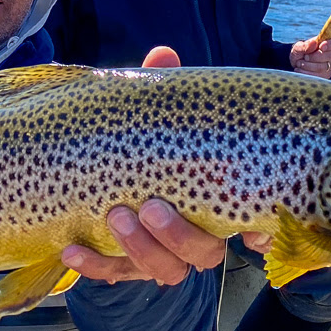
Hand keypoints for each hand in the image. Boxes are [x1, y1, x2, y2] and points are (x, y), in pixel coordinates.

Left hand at [59, 46, 269, 284]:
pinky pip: (112, 275)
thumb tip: (163, 55)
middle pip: (203, 254)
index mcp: (211, 201)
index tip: (253, 234)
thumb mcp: (151, 119)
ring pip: (165, 270)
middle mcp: (192, 237)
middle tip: (151, 205)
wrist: (99, 176)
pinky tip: (71, 248)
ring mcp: (158, 256)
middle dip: (178, 235)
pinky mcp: (122, 267)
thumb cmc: (142, 144)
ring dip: (141, 248)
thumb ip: (159, 92)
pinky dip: (93, 266)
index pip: (248, 226)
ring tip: (115, 215)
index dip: (259, 234)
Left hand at [290, 34, 330, 78]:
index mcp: (327, 42)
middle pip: (330, 55)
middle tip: (305, 57)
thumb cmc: (300, 53)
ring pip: (322, 67)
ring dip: (308, 65)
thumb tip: (314, 43)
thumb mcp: (298, 47)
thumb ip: (305, 45)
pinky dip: (306, 73)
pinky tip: (301, 69)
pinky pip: (318, 75)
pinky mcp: (326, 76)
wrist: (296, 65)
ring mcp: (330, 65)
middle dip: (314, 57)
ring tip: (300, 63)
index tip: (321, 47)